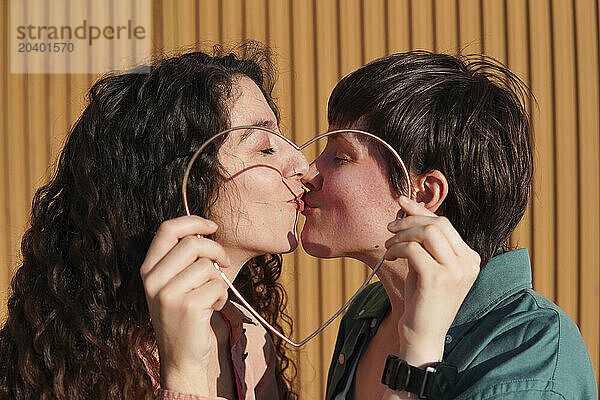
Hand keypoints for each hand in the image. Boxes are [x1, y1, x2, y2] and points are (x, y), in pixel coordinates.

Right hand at [140, 215, 230, 393]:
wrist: (181, 358)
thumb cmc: (183, 316)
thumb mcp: (173, 284)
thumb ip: (181, 258)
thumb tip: (205, 229)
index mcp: (148, 270)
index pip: (167, 229)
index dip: (193, 222)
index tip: (212, 226)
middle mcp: (153, 281)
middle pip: (193, 243)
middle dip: (216, 250)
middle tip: (224, 263)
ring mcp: (168, 294)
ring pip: (208, 266)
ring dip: (219, 280)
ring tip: (211, 295)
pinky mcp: (188, 307)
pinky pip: (217, 286)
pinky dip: (222, 296)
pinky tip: (212, 308)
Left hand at [384, 196, 479, 366]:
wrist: (423, 335)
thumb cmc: (422, 299)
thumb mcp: (427, 265)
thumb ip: (424, 241)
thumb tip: (408, 208)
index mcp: (470, 258)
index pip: (445, 223)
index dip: (421, 211)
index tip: (401, 202)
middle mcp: (468, 263)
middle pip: (438, 223)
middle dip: (410, 220)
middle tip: (390, 228)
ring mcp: (456, 271)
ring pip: (428, 232)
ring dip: (402, 234)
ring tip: (389, 245)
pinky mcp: (438, 279)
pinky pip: (413, 249)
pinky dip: (397, 248)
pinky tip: (390, 257)